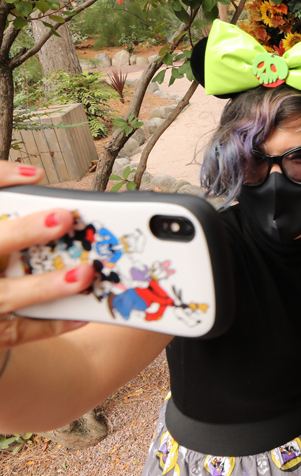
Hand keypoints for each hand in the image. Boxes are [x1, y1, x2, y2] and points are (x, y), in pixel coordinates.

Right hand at [0, 162, 94, 348]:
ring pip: (5, 297)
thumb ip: (4, 197)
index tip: (35, 176)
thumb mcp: (1, 226)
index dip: (0, 180)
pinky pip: (17, 333)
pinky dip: (50, 324)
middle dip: (24, 233)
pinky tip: (82, 314)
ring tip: (84, 273)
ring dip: (45, 286)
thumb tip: (33, 176)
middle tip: (62, 217)